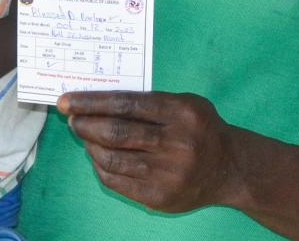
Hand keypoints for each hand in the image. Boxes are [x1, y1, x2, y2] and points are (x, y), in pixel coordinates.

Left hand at [59, 91, 244, 212]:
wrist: (229, 168)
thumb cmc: (200, 128)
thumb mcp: (185, 103)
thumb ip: (149, 101)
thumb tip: (100, 101)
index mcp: (182, 113)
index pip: (126, 104)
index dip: (92, 102)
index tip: (68, 101)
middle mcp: (176, 144)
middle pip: (117, 132)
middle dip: (86, 124)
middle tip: (72, 117)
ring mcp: (168, 174)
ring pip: (113, 158)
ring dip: (90, 145)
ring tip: (83, 135)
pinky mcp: (159, 197)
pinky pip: (117, 180)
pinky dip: (100, 166)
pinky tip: (97, 156)